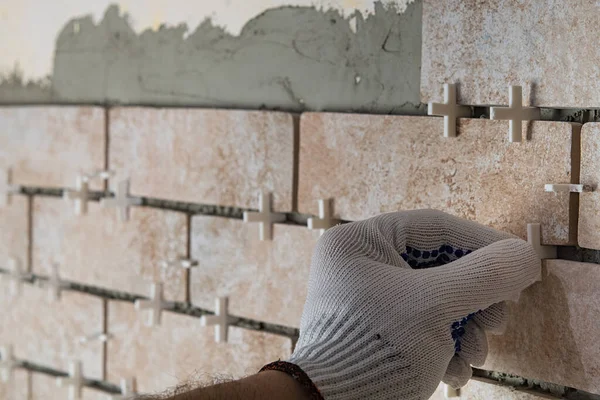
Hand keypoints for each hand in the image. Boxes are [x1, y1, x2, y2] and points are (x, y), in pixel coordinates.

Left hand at [288, 210, 539, 399]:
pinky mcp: (377, 329)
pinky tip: (455, 370)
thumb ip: (483, 276)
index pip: (434, 228)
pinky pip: (422, 324)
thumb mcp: (433, 306)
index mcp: (359, 241)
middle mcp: (361, 265)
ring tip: (476, 354)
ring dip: (467, 327)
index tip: (518, 263)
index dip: (483, 242)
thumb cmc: (375, 346)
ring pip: (437, 299)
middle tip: (498, 321)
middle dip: (476, 297)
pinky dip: (447, 345)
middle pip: (440, 266)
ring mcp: (367, 298)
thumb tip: (525, 256)